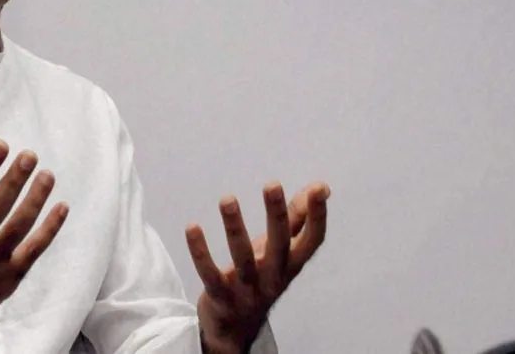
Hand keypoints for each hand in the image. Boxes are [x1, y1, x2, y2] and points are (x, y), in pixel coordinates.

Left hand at [186, 182, 328, 353]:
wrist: (237, 329)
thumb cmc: (262, 276)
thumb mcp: (281, 250)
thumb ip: (298, 219)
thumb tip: (321, 187)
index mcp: (291, 264)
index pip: (312, 241)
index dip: (318, 216)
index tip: (319, 190)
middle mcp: (273, 277)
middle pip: (279, 245)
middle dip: (277, 215)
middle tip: (272, 184)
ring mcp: (247, 289)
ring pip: (242, 258)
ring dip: (235, 228)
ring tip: (227, 198)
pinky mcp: (220, 296)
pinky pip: (209, 274)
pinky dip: (200, 252)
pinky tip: (192, 227)